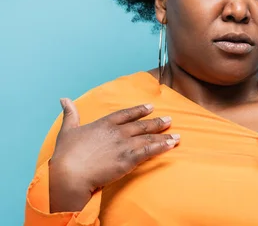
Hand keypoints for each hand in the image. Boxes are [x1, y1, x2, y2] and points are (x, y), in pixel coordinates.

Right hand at [49, 99, 179, 211]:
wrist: (70, 174)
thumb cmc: (65, 155)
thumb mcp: (67, 130)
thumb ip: (70, 114)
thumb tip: (64, 99)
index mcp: (104, 124)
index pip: (126, 114)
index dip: (139, 110)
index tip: (150, 107)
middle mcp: (117, 132)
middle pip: (142, 125)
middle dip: (157, 122)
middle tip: (169, 119)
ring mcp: (124, 145)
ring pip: (149, 138)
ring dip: (164, 136)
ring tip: (177, 135)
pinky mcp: (129, 159)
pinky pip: (150, 150)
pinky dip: (162, 147)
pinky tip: (172, 145)